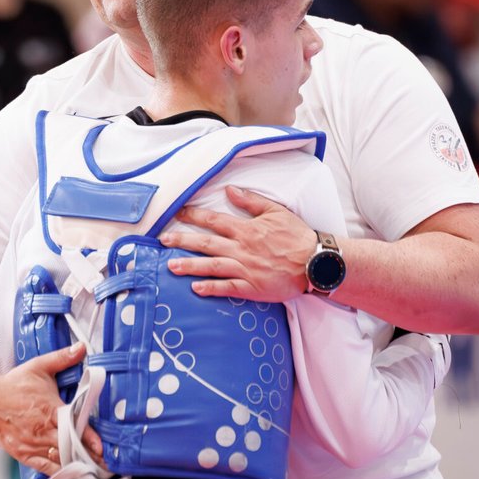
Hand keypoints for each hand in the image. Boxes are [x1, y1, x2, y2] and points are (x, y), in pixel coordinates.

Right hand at [0, 343, 101, 474]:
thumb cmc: (12, 386)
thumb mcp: (38, 367)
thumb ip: (62, 358)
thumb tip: (82, 347)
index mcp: (48, 410)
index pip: (73, 427)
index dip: (89, 439)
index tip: (101, 448)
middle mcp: (41, 430)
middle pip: (69, 448)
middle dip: (88, 457)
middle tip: (106, 465)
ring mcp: (32, 445)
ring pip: (58, 461)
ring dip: (76, 467)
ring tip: (94, 473)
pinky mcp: (24, 455)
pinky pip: (45, 468)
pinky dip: (59, 472)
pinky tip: (72, 475)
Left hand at [162, 185, 313, 301]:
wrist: (315, 262)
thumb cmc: (297, 236)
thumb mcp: (276, 212)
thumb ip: (251, 201)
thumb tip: (229, 190)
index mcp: (246, 229)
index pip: (214, 220)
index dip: (193, 216)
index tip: (177, 213)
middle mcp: (242, 248)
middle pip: (206, 243)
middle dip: (182, 240)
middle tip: (162, 240)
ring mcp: (246, 269)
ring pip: (212, 266)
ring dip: (190, 266)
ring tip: (171, 265)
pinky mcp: (252, 287)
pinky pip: (228, 288)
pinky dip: (211, 288)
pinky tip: (195, 288)